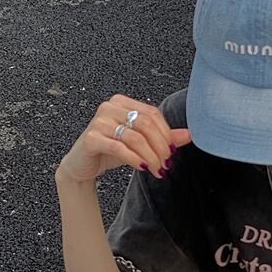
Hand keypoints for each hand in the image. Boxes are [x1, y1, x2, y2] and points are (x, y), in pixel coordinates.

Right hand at [56, 93, 191, 183]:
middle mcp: (109, 107)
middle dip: (160, 146)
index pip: (153, 114)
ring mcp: (99, 121)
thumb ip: (162, 137)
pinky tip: (142, 167)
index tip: (173, 151)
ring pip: (135, 138)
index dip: (166, 133)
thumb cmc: (109, 151)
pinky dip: (134, 159)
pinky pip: (119, 148)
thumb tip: (189, 135)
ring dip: (150, 156)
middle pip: (146, 124)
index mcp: (122, 102)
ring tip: (156, 169)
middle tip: (166, 163)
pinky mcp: (91, 138)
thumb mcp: (139, 143)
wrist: (82, 165)